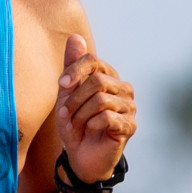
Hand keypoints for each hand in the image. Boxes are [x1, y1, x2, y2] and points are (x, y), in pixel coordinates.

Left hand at [55, 33, 135, 182]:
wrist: (80, 156)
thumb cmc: (75, 123)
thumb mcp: (67, 94)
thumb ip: (72, 66)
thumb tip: (75, 37)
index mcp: (108, 77)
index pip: (93, 61)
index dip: (74, 71)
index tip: (61, 85)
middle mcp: (123, 88)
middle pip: (97, 81)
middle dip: (75, 99)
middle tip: (67, 114)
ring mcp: (129, 107)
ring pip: (100, 100)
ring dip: (81, 114)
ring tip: (76, 125)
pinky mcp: (130, 125)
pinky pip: (107, 117)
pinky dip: (91, 125)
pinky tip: (89, 131)